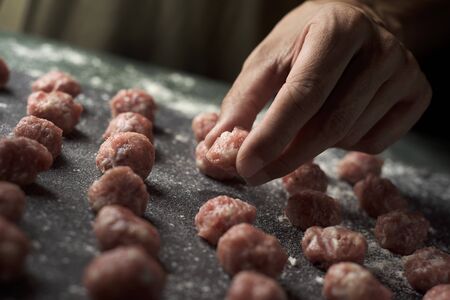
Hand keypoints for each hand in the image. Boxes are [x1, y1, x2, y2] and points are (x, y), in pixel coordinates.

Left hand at [204, 0, 430, 184]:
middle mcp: (378, 48)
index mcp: (335, 30)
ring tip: (307, 120)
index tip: (244, 167)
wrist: (358, 26)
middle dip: (287, 157)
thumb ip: (243, 100)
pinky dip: (346, 145)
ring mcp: (404, 71)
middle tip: (255, 173)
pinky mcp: (418, 94)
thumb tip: (218, 146)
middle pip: (330, 124)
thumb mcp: (269, 59)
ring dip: (316, 145)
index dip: (272, 136)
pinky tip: (339, 118)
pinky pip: (375, 143)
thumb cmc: (306, 43)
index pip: (302, 94)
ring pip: (350, 137)